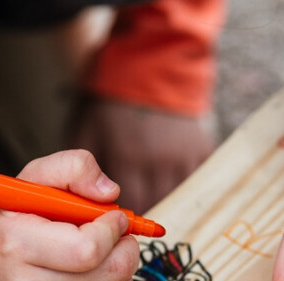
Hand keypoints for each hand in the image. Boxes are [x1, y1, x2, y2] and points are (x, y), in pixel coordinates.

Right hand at [0, 150, 138, 280]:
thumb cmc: (10, 223)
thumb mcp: (31, 182)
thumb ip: (73, 168)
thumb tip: (111, 193)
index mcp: (17, 243)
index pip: (89, 248)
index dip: (113, 230)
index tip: (113, 218)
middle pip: (110, 273)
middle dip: (127, 249)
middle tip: (119, 237)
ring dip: (124, 274)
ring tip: (108, 259)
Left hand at [70, 97, 213, 210]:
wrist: (145, 63)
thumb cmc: (107, 101)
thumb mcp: (82, 130)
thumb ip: (82, 170)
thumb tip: (100, 199)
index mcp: (127, 157)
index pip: (128, 205)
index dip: (123, 214)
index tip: (117, 212)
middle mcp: (159, 159)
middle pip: (155, 201)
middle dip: (143, 204)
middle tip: (132, 198)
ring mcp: (183, 154)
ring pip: (177, 193)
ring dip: (163, 193)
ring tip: (149, 183)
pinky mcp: (201, 148)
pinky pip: (197, 178)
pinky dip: (184, 179)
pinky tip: (169, 169)